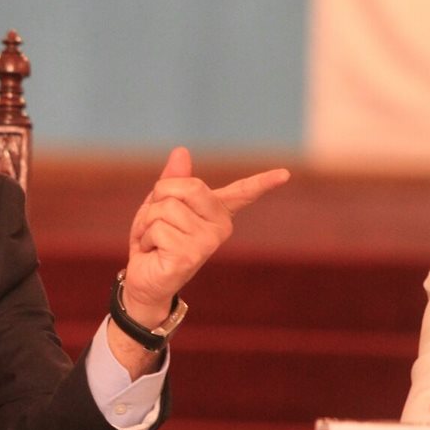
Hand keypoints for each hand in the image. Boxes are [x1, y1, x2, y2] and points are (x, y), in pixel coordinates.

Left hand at [122, 146, 289, 325]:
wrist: (144, 278)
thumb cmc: (153, 239)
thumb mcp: (160, 204)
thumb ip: (173, 180)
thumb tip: (181, 151)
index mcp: (216, 211)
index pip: (242, 192)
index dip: (263, 182)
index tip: (285, 174)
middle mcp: (220, 227)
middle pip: (188, 185)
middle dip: (160, 197)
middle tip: (157, 220)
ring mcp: (207, 243)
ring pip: (166, 208)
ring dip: (148, 222)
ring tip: (154, 240)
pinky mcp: (190, 256)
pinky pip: (158, 229)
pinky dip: (145, 238)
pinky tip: (154, 253)